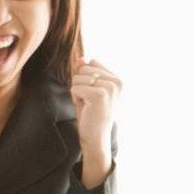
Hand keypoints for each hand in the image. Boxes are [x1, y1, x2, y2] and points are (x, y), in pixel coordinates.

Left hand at [69, 57, 118, 183]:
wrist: (95, 136)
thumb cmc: (91, 114)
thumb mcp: (88, 89)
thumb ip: (85, 72)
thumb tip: (81, 57)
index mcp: (117, 79)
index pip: (91, 63)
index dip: (85, 79)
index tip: (93, 95)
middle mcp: (117, 81)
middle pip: (84, 69)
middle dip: (80, 85)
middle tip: (89, 101)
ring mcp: (110, 87)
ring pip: (78, 77)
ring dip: (77, 92)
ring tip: (88, 104)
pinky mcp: (100, 94)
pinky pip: (76, 87)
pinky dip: (75, 98)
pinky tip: (85, 108)